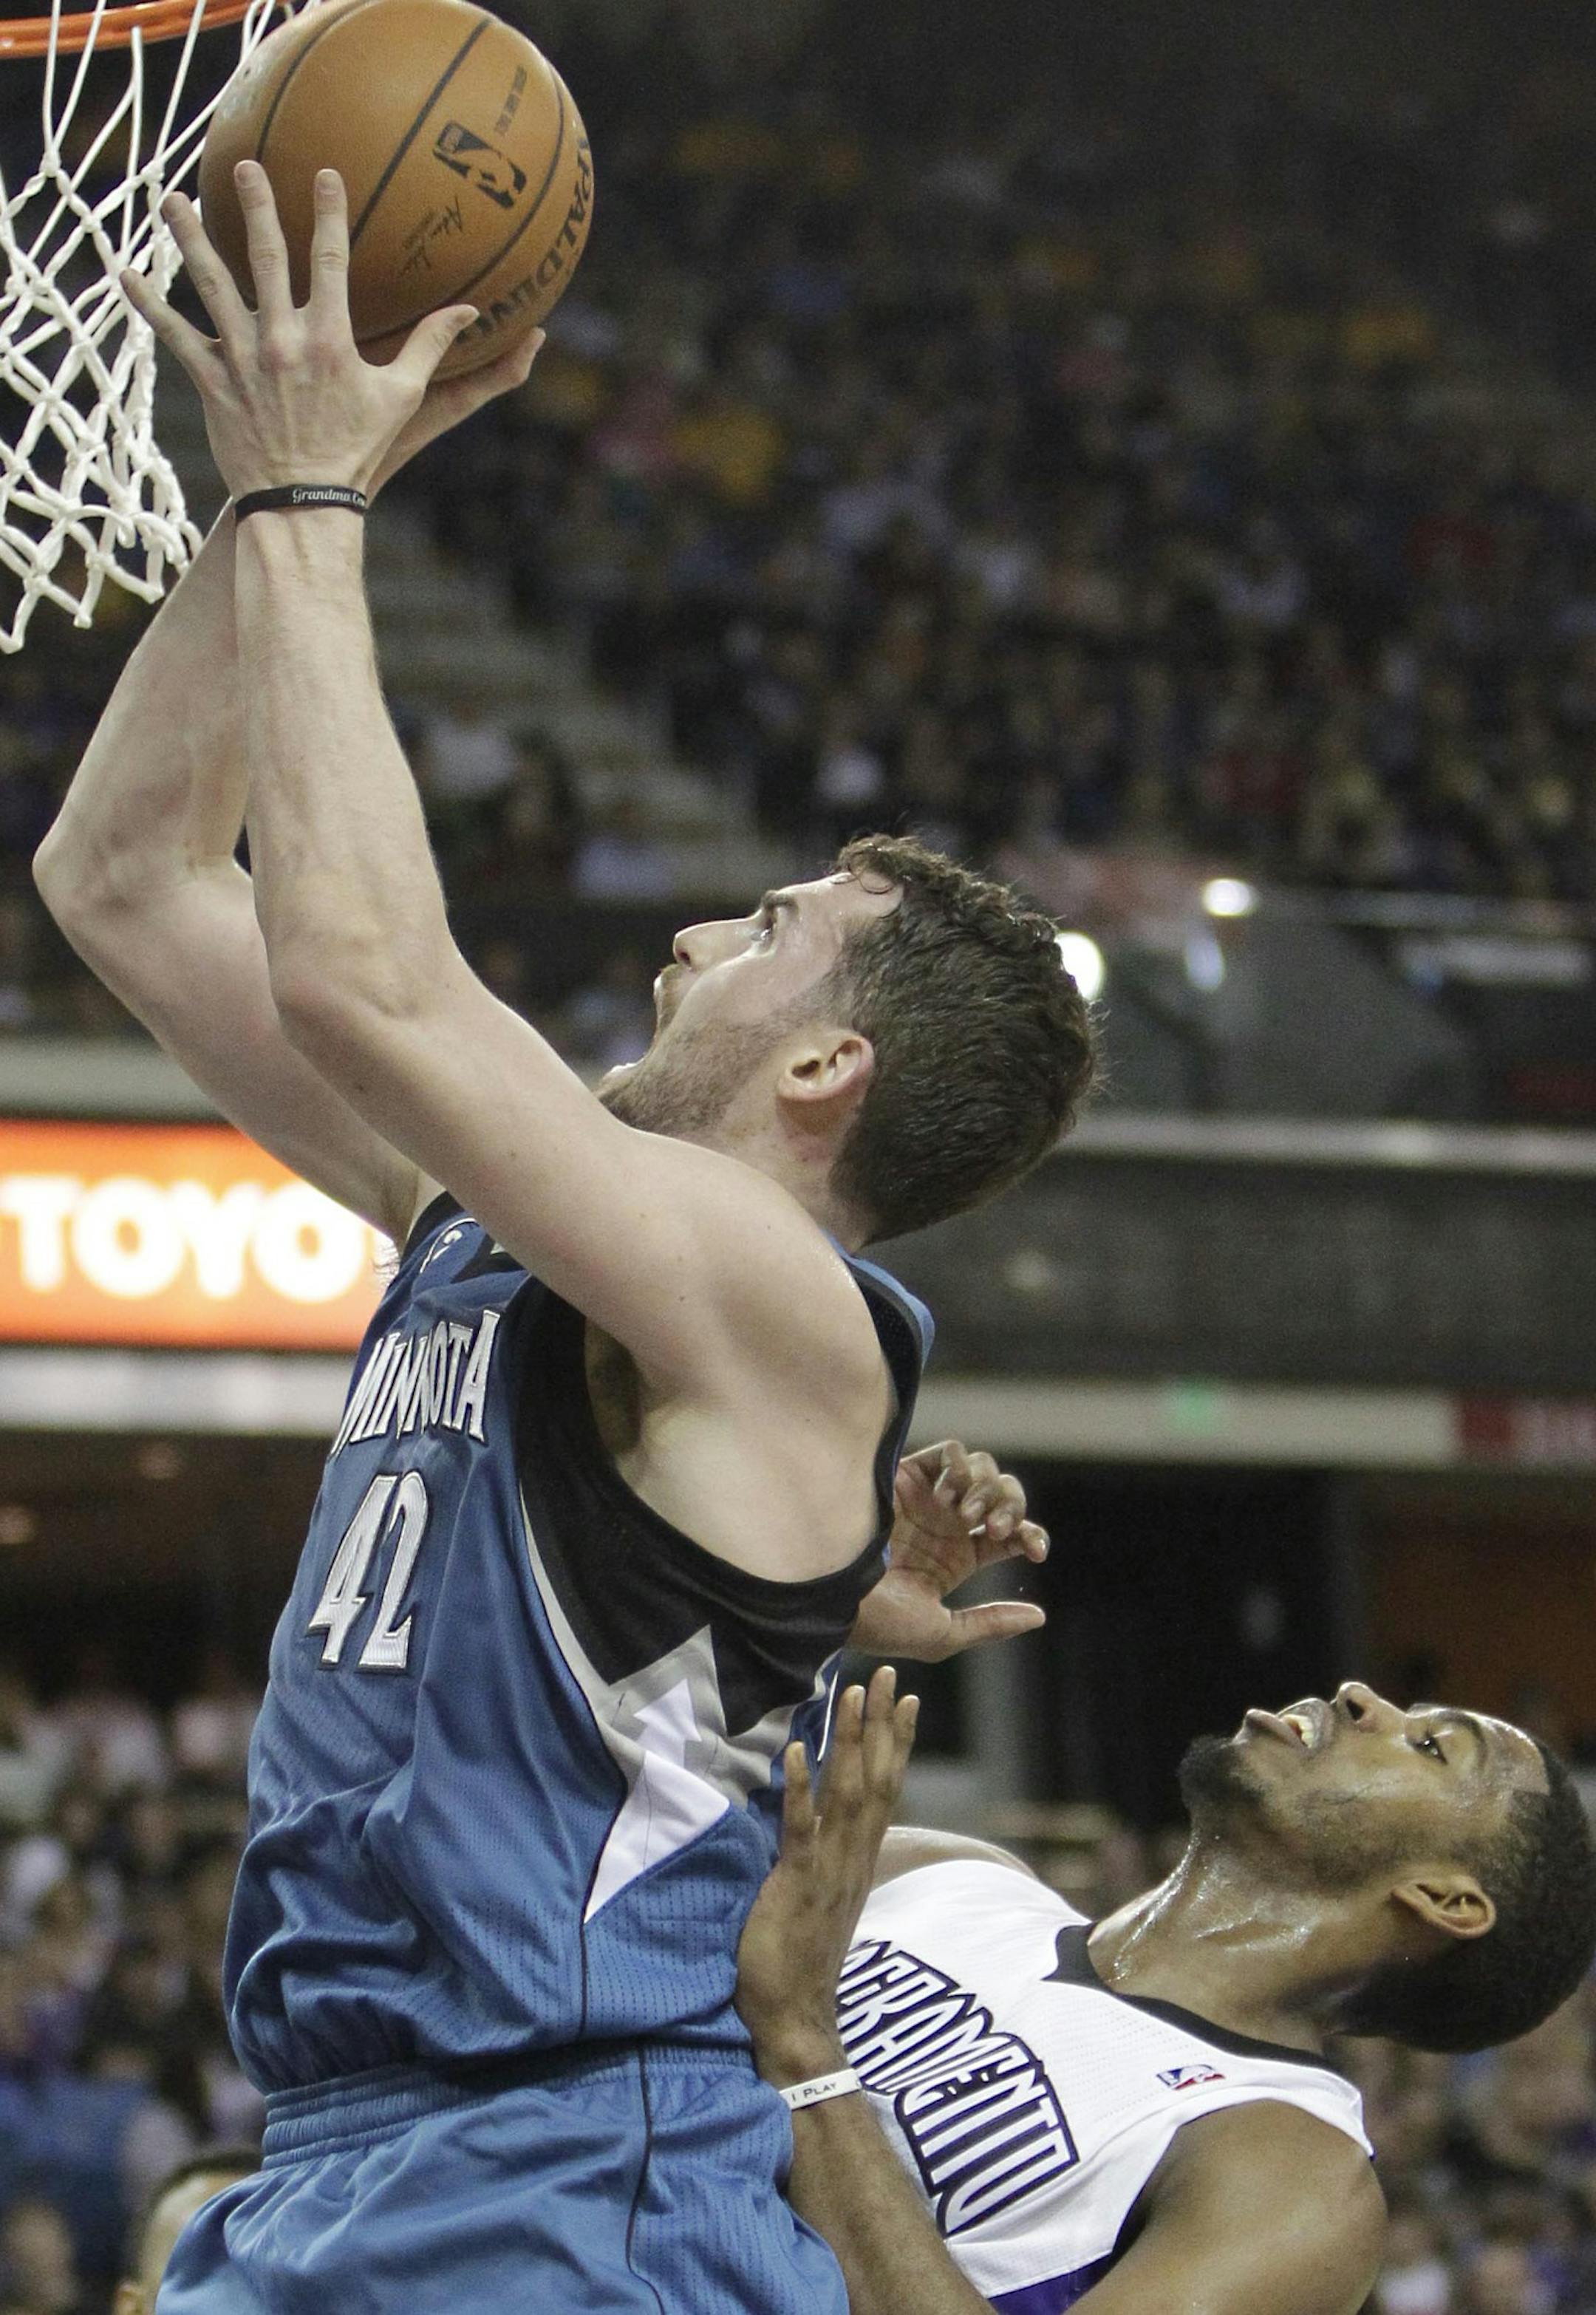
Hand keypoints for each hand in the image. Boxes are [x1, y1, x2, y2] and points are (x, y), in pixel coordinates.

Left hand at [121, 164, 535, 496]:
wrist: (302, 502)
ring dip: (189, 237)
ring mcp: (243, 358)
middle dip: (256, 206)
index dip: (329, 212)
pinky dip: (150, 305)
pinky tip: (127, 273)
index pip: (331, 259)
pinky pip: (176, 336)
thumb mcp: (401, 399)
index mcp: (331, 339)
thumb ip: (430, 347)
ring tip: (172, 197)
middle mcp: (283, 339)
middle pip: (266, 257)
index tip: (324, 173)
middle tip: (245, 165)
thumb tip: (470, 311)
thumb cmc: (357, 451)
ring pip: (211, 284)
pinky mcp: (213, 382)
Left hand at [736, 1667, 917, 2080]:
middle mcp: (852, 1860)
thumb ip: (824, 1861)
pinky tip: (798, 1751)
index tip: (906, 1699)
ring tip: (853, 1694)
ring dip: (852, 1741)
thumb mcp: (819, 1902)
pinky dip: (802, 1789)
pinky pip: (802, 1829)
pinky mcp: (797, 1886)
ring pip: (848, 1794)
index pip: (886, 1790)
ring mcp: (828, 1872)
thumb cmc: (798, 1963)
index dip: (896, 1743)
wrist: (796, 2023)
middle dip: (883, 1725)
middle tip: (890, 1676)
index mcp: (858, 1862)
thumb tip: (818, 1826)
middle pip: (877, 1780)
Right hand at [848, 1440, 1047, 1662]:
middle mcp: (946, 1523)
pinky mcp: (907, 1474)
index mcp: (957, 1558)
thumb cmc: (879, 1621)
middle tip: (995, 1528)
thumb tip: (1039, 1617)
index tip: (1034, 1551)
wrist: (832, 1592)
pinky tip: (948, 1495)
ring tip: (967, 1515)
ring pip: (983, 1470)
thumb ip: (990, 1625)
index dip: (1031, 1535)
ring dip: (988, 1489)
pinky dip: (961, 1467)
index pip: (1012, 1534)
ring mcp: (927, 1497)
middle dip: (1012, 1507)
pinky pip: (950, 1453)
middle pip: (1006, 1495)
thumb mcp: (941, 1634)